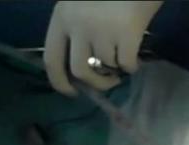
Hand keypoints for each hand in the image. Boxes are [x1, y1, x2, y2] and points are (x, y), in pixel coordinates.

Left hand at [45, 1, 162, 95]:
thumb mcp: (79, 7)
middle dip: (95, 83)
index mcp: (61, 18)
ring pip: (107, 66)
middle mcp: (78, 26)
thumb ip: (74, 31)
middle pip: (80, 70)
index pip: (52, 59)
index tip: (72, 92)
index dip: (59, 81)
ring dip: (117, 66)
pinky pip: (127, 64)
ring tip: (124, 54)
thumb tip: (78, 70)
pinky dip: (133, 66)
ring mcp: (102, 31)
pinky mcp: (125, 36)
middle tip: (108, 82)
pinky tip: (136, 57)